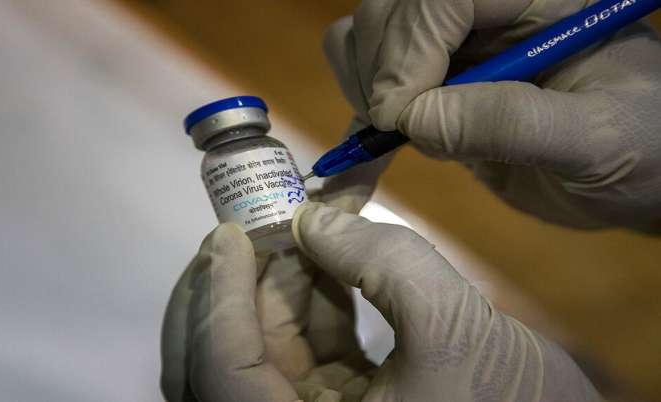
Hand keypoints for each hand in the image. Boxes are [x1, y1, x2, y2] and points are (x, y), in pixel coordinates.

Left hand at [161, 202, 600, 400]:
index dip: (218, 300)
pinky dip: (314, 294)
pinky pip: (306, 345)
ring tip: (307, 217)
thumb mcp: (453, 328)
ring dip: (282, 276)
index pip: (223, 374)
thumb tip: (314, 215)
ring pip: (266, 344)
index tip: (229, 232)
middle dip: (242, 281)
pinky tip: (331, 248)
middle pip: (228, 358)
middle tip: (262, 217)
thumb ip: (383, 260)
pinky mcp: (343, 401)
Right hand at [324, 0, 660, 230]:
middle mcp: (486, 10)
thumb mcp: (594, 138)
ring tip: (395, 141)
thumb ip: (511, 122)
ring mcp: (455, 46)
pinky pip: (368, 81)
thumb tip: (414, 120)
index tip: (397, 117)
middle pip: (390, 9)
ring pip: (365, 36)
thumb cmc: (638, 150)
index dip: (410, 47)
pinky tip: (368, 159)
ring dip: (363, 90)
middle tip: (396, 132)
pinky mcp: (435, 84)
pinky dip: (358, 119)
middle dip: (380, 70)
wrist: (634, 177)